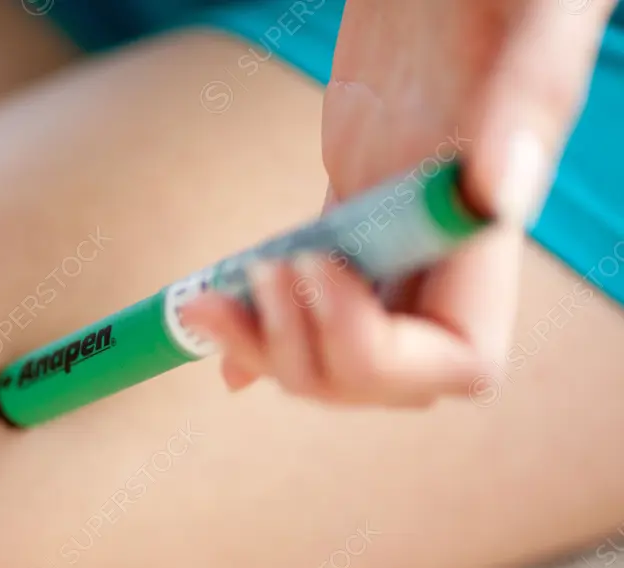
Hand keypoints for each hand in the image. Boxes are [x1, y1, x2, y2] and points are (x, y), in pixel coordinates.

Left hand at [183, 0, 614, 406]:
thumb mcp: (529, 21)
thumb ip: (520, 106)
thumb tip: (492, 197)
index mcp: (486, 222)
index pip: (455, 358)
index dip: (378, 352)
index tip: (315, 272)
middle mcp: (442, 242)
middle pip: (378, 370)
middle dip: (304, 355)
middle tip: (243, 290)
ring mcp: (392, 226)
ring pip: (331, 336)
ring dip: (265, 342)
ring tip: (200, 309)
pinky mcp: (354, 193)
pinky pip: (308, 278)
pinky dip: (259, 313)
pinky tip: (212, 327)